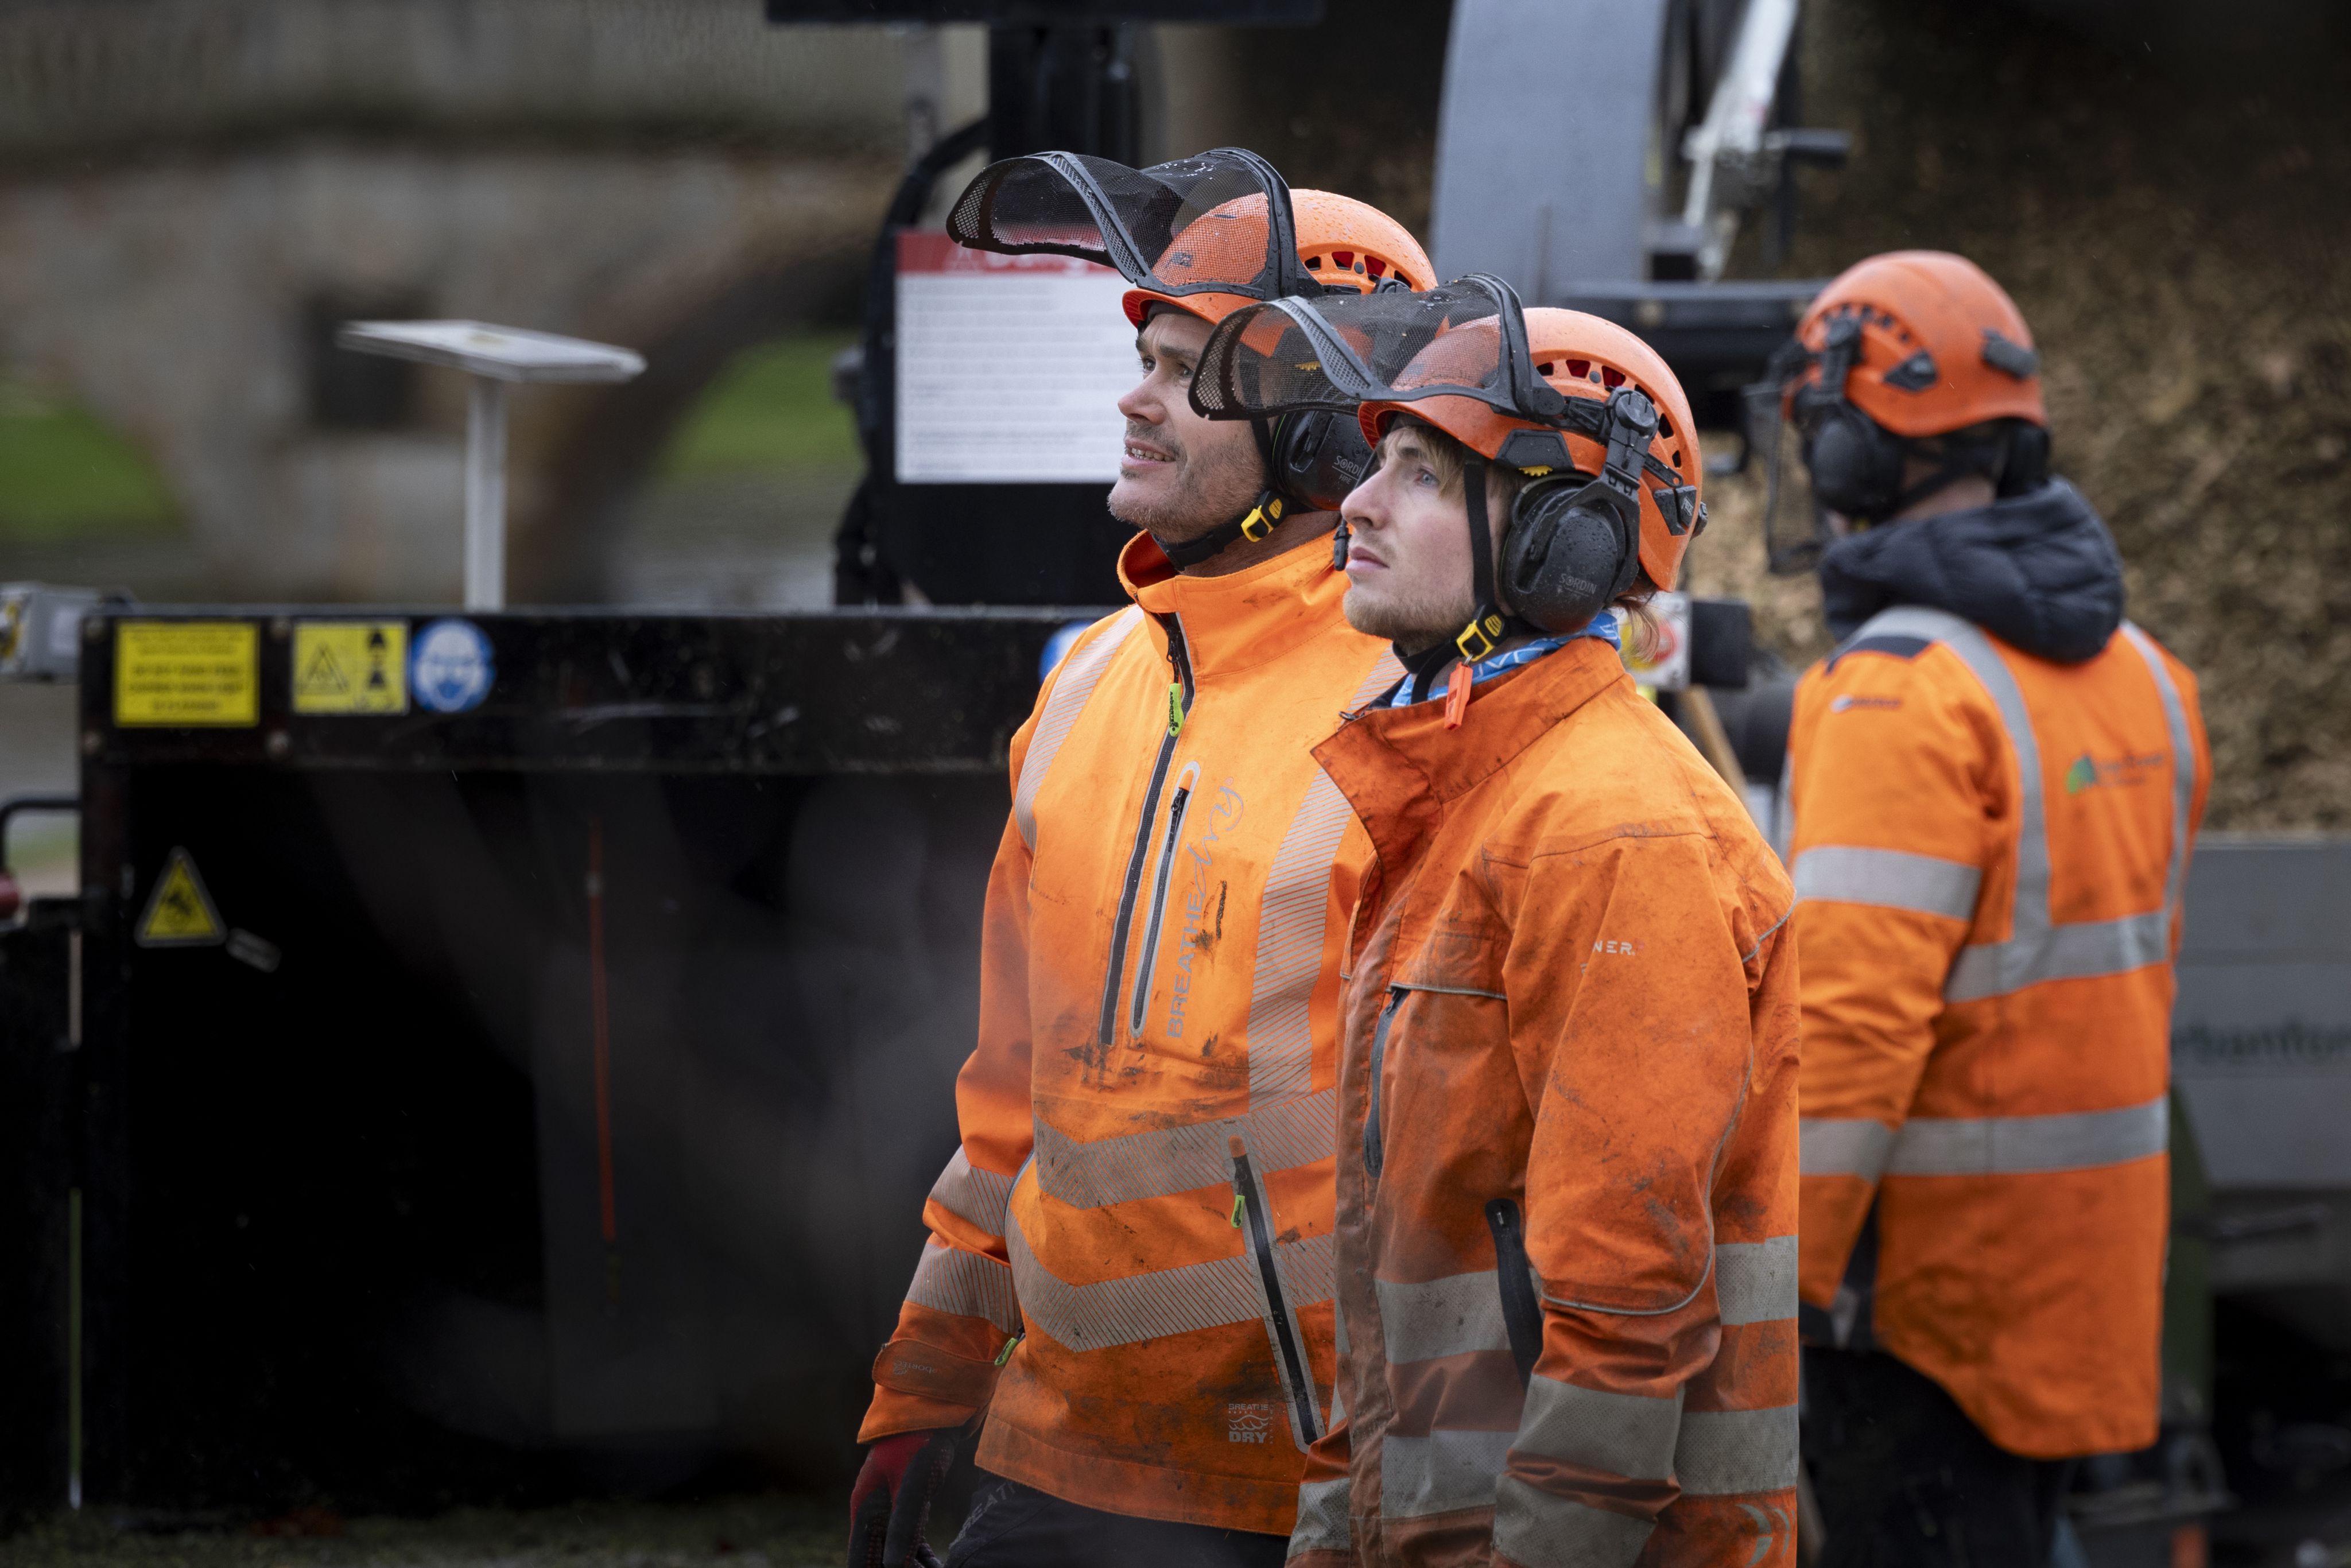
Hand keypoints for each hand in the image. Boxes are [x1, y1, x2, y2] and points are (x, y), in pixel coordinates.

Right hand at [847, 1427, 960, 1567]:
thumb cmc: (919, 1444)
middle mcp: (871, 1512)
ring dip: (911, 1565)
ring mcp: (886, 1507)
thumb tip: (891, 1565)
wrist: (930, 1410)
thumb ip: (904, 1526)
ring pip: (893, 1550)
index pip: (862, 1561)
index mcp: (866, 1511)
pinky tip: (934, 1563)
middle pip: (878, 1558)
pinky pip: (906, 1537)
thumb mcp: (913, 1486)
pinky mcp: (902, 1501)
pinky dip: (918, 1554)